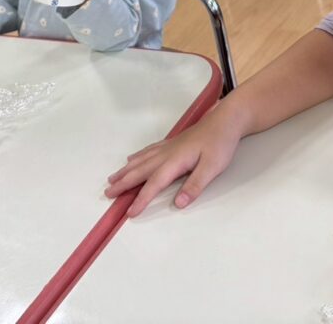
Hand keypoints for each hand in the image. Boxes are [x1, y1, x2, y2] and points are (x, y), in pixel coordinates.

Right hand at [104, 101, 246, 216]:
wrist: (225, 120)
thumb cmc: (220, 144)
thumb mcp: (213, 168)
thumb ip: (195, 185)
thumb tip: (179, 203)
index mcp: (174, 161)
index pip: (154, 184)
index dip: (141, 199)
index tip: (130, 213)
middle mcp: (166, 153)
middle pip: (140, 171)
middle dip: (123, 183)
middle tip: (107, 194)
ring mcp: (167, 147)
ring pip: (140, 160)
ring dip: (125, 171)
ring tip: (112, 179)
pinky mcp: (171, 143)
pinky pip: (147, 152)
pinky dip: (136, 158)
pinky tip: (131, 160)